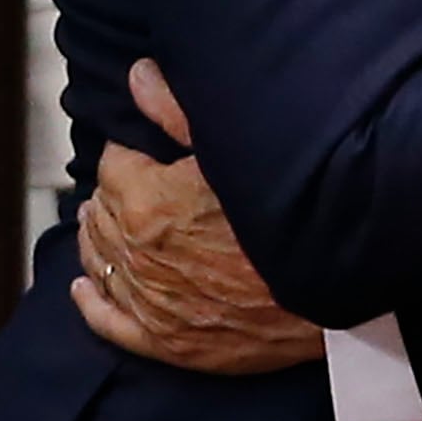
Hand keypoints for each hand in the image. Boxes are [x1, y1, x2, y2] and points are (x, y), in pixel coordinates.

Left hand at [70, 58, 326, 375]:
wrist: (337, 281)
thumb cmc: (293, 210)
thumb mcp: (239, 147)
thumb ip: (178, 110)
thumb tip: (138, 77)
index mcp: (147, 202)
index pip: (113, 164)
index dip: (131, 151)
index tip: (148, 148)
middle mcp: (138, 256)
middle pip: (102, 213)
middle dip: (114, 194)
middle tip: (137, 182)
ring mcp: (152, 305)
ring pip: (101, 263)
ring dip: (100, 239)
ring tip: (104, 222)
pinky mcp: (170, 343)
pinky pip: (110, 324)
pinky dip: (92, 305)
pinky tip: (83, 289)